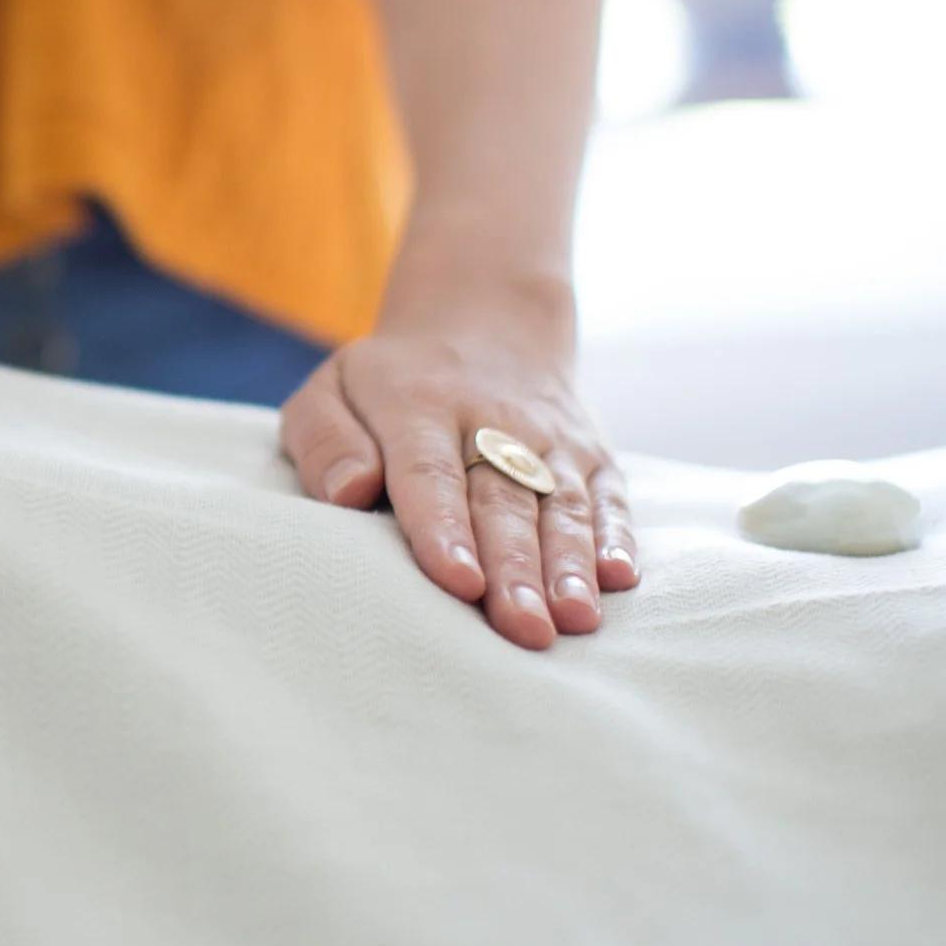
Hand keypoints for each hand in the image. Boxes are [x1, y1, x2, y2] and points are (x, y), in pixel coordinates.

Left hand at [278, 275, 636, 649]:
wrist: (484, 315)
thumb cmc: (388, 382)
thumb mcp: (332, 389)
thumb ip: (327, 441)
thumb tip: (349, 492)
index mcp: (418, 406)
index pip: (431, 474)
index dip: (445, 529)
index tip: (458, 582)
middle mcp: (492, 420)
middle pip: (503, 501)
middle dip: (515, 568)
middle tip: (522, 630)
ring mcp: (548, 438)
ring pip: (561, 503)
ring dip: (570, 564)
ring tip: (574, 619)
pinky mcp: (590, 452)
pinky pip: (607, 494)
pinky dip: (616, 536)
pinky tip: (619, 579)